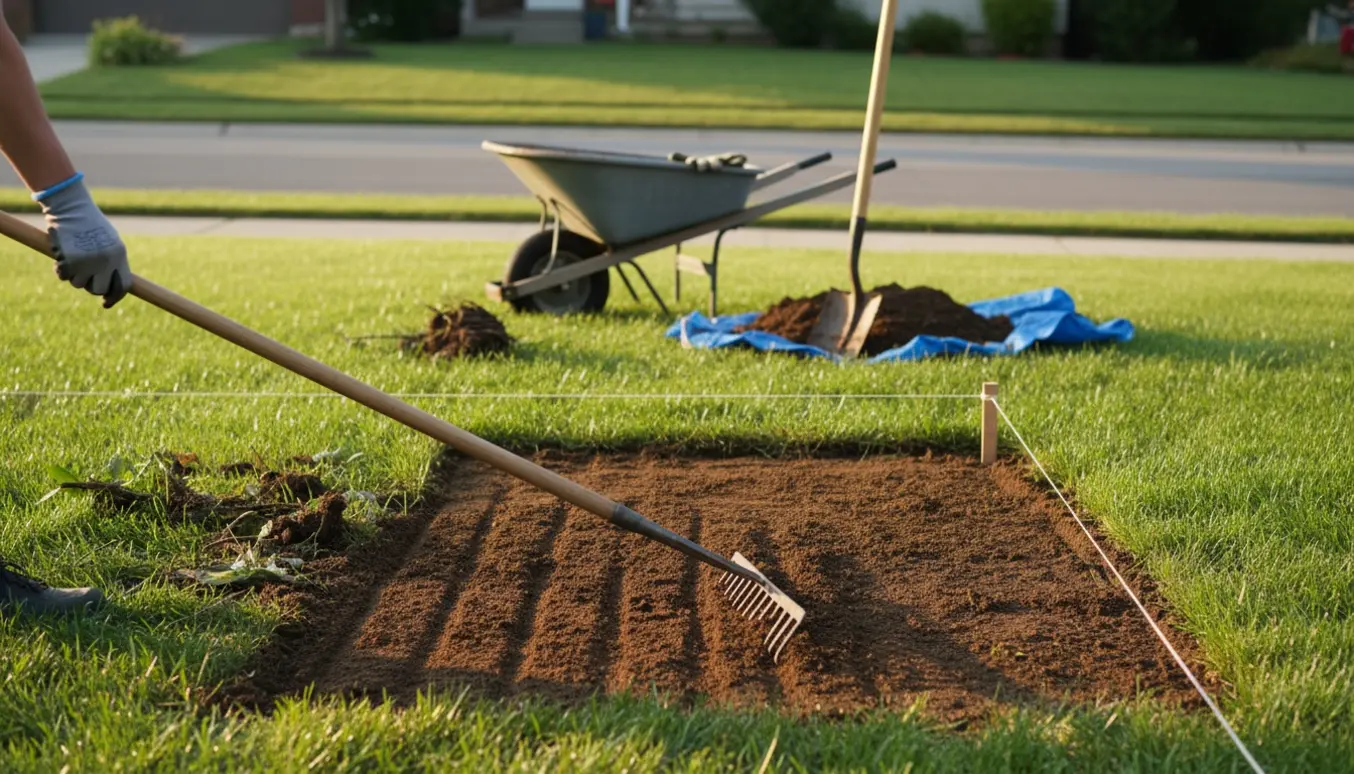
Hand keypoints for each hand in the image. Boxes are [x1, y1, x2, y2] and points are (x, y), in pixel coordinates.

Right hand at [36, 175, 130, 307]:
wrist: (71, 207)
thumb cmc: (89, 223)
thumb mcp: (108, 241)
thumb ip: (112, 262)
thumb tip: (111, 289)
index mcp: (119, 255)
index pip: (123, 286)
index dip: (114, 297)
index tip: (106, 304)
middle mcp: (107, 261)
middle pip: (98, 290)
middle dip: (90, 285)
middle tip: (83, 272)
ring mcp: (89, 261)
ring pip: (79, 284)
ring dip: (73, 274)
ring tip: (73, 255)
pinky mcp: (71, 260)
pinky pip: (64, 276)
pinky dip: (60, 269)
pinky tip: (62, 255)